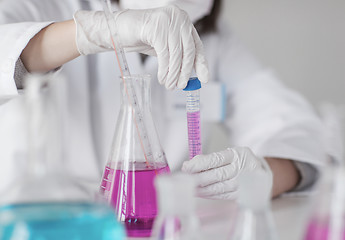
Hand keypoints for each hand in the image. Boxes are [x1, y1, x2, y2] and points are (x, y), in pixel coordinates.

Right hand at [73, 5, 208, 89]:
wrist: (120, 29)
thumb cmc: (142, 37)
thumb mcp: (165, 47)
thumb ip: (178, 55)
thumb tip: (190, 75)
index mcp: (183, 22)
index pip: (197, 45)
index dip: (201, 63)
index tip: (204, 78)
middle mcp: (178, 18)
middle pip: (189, 50)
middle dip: (185, 72)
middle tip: (180, 86)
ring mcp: (168, 21)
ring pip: (177, 54)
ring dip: (173, 74)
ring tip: (169, 85)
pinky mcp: (156, 27)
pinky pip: (165, 54)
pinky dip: (165, 70)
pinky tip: (162, 78)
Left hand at [182, 147, 272, 199]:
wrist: (262, 175)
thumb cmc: (241, 162)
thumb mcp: (230, 154)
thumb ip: (212, 158)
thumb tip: (190, 164)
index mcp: (237, 155)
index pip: (215, 159)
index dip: (199, 164)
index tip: (186, 167)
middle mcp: (240, 169)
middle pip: (215, 175)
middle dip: (197, 177)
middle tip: (185, 178)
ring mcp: (241, 184)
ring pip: (217, 187)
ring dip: (200, 188)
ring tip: (189, 187)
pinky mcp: (240, 195)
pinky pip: (220, 196)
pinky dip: (208, 195)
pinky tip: (199, 192)